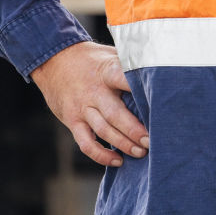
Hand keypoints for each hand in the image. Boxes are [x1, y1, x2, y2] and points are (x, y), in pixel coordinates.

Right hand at [31, 42, 148, 167]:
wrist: (54, 60)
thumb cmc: (91, 59)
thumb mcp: (111, 53)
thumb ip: (132, 61)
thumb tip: (161, 66)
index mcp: (106, 71)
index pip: (124, 80)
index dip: (139, 91)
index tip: (157, 104)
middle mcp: (94, 91)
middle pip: (115, 114)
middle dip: (134, 130)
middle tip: (152, 141)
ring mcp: (82, 108)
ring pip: (103, 130)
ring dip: (123, 144)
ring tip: (141, 152)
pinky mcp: (73, 121)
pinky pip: (86, 143)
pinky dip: (101, 155)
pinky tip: (117, 161)